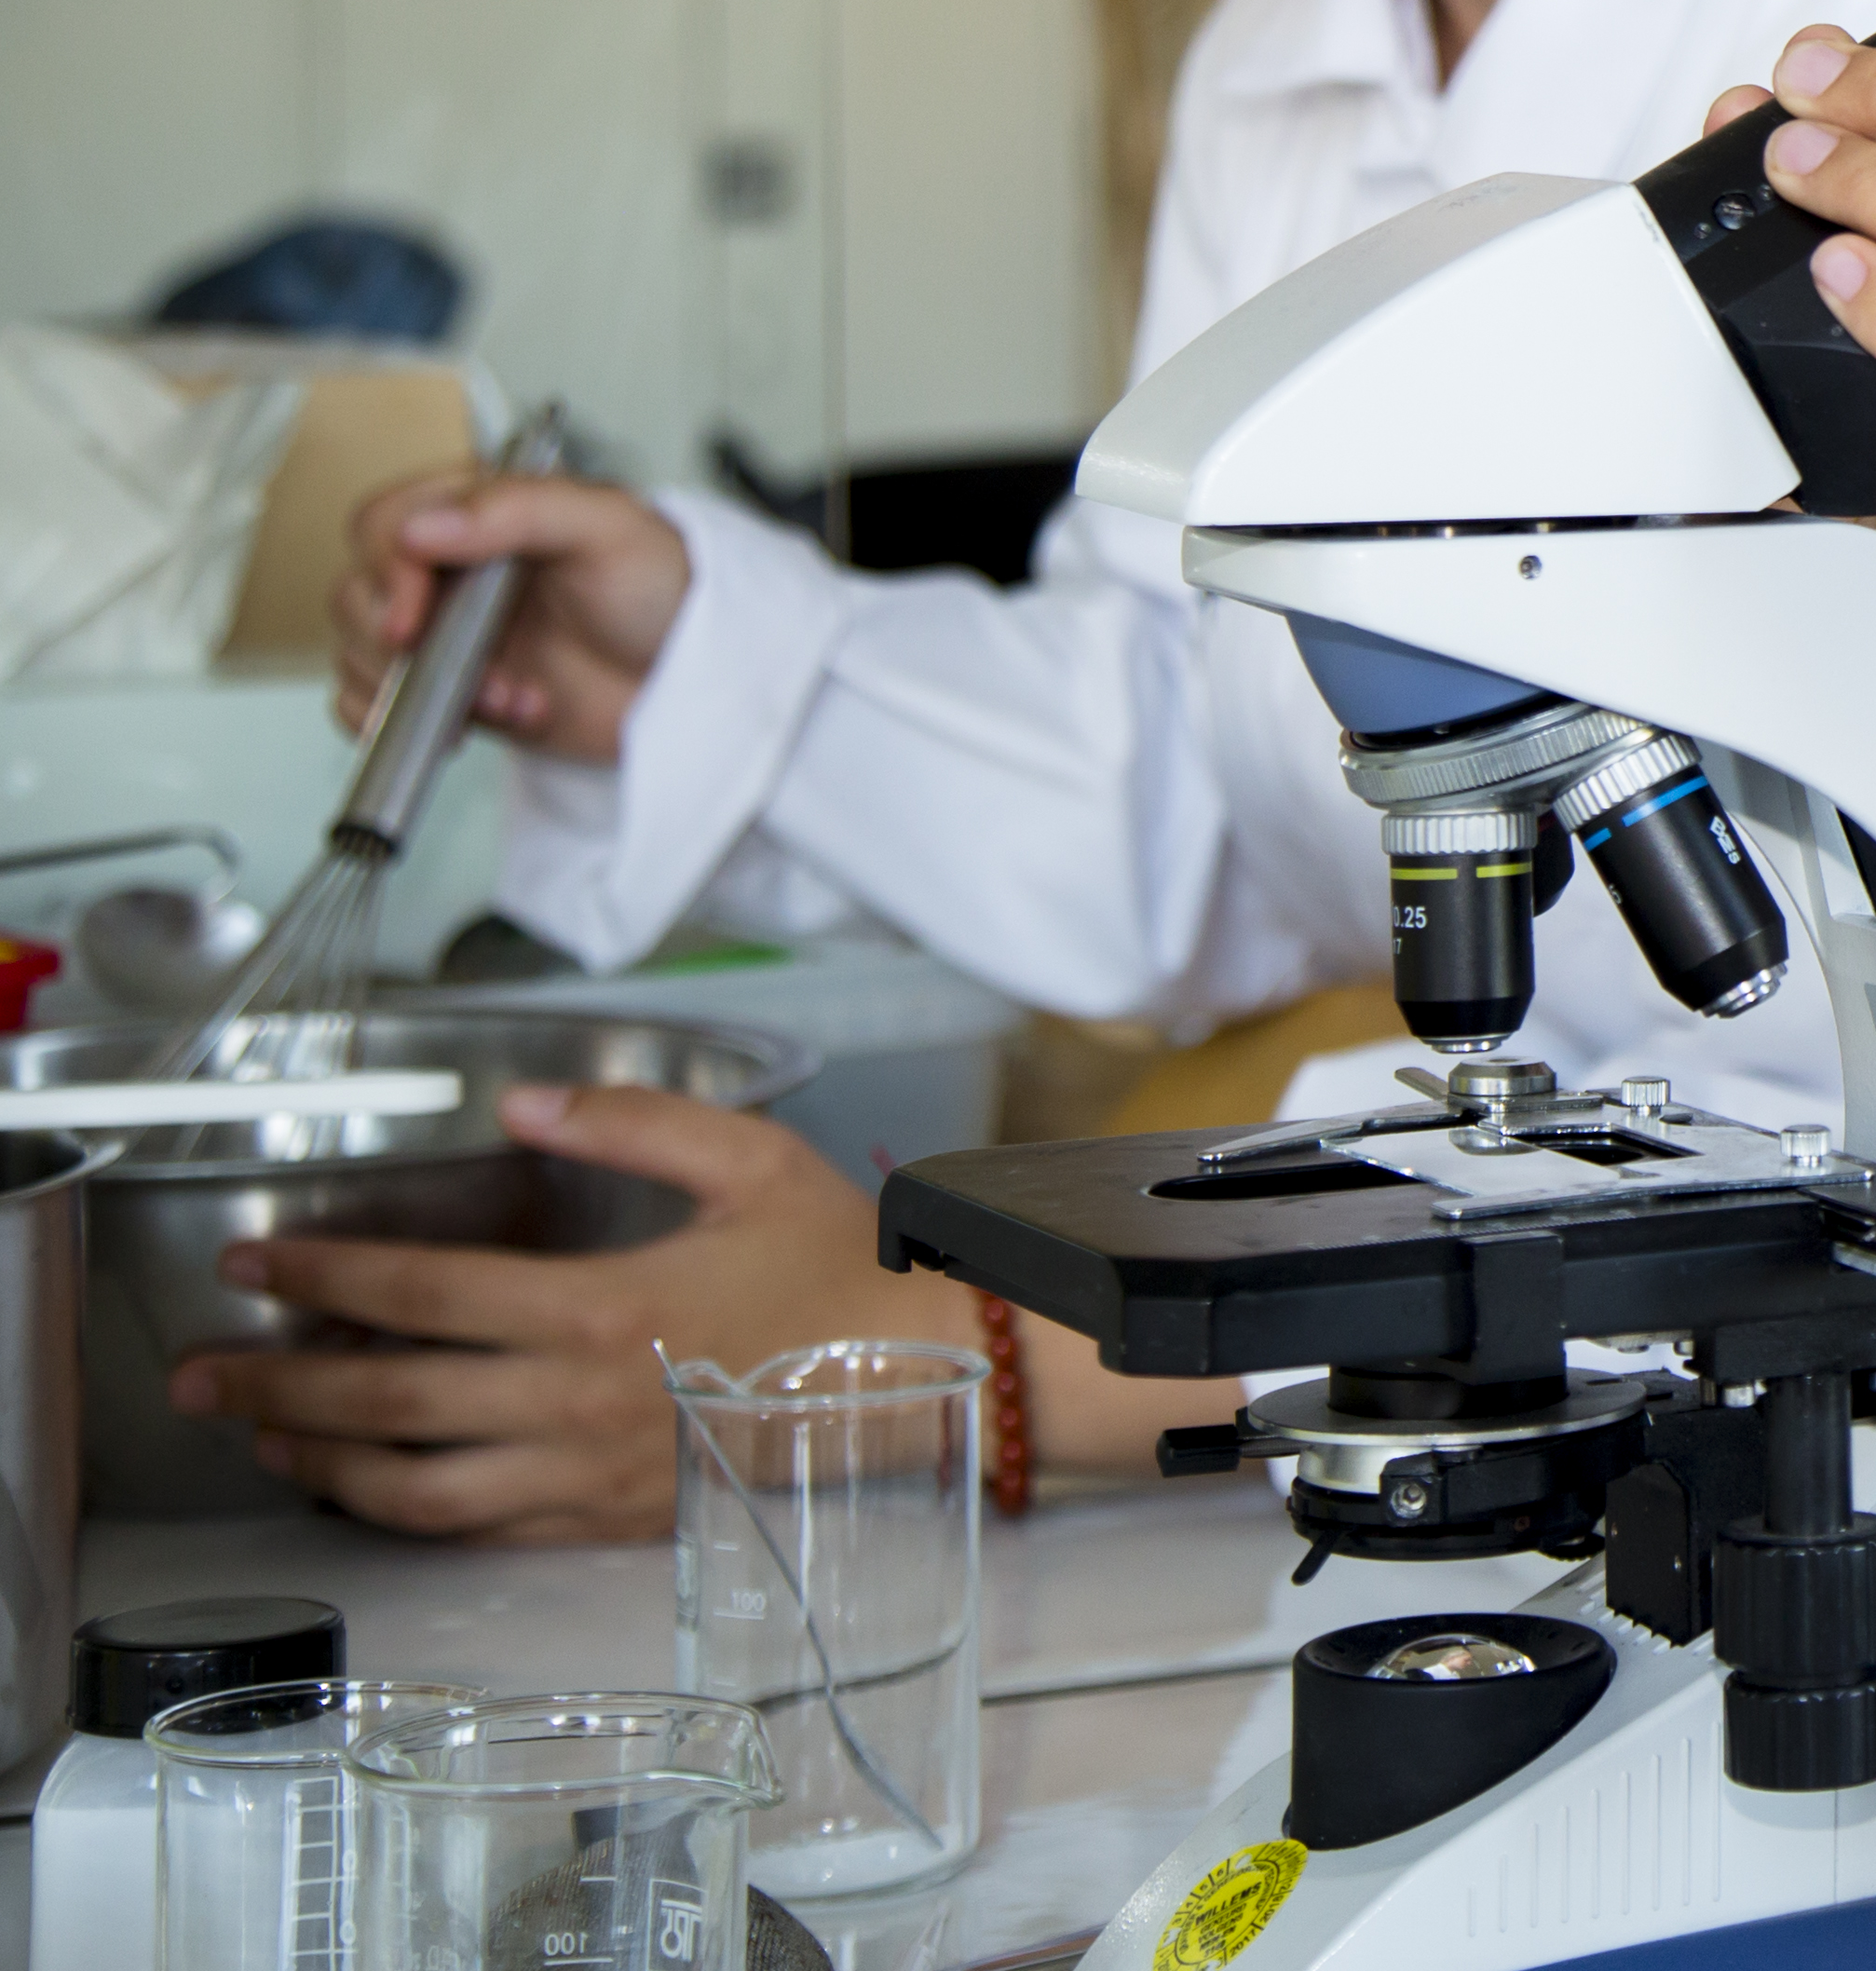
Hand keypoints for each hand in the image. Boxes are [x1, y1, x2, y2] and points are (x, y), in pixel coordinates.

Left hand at [168, 1085, 951, 1543]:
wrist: (925, 1378)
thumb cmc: (838, 1267)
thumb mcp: (750, 1158)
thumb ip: (630, 1121)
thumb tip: (522, 1103)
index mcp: (599, 1308)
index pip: (419, 1297)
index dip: (320, 1280)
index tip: (252, 1266)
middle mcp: (572, 1403)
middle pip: (384, 1403)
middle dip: (272, 1385)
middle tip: (194, 1370)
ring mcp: (584, 1475)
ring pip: (410, 1487)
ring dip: (315, 1462)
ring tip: (255, 1433)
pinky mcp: (604, 1520)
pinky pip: (474, 1528)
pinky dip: (396, 1512)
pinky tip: (358, 1487)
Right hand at [330, 465, 690, 765]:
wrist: (695, 680)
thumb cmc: (666, 588)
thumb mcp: (606, 527)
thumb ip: (517, 509)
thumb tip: (421, 527)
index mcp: (479, 514)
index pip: (383, 525)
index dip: (386, 571)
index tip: (414, 617)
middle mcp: (453, 570)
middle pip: (355, 595)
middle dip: (401, 645)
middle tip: (475, 670)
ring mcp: (447, 635)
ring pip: (360, 656)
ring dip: (421, 689)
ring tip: (511, 698)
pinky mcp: (450, 691)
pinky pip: (375, 709)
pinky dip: (405, 725)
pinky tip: (476, 725)